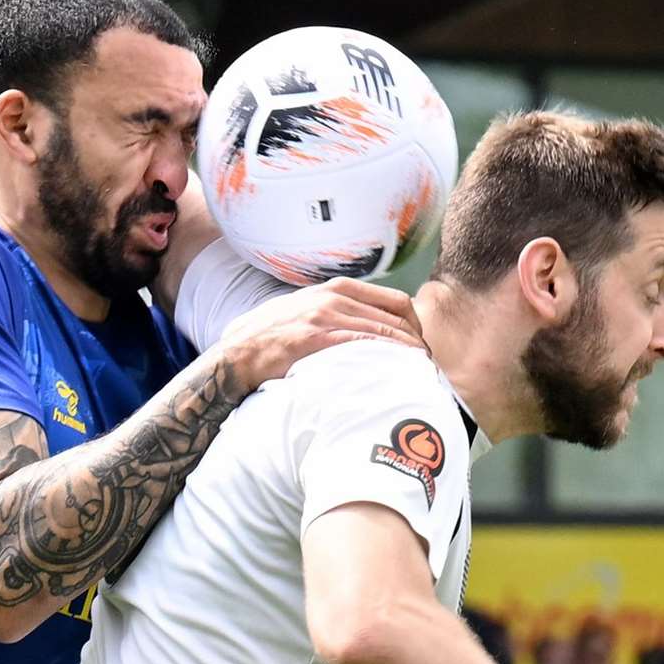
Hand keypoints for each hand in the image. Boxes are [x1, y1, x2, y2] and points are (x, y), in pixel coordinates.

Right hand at [218, 277, 424, 388]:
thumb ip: (334, 314)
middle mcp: (334, 296)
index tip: (420, 348)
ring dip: (409, 354)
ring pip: (386, 330)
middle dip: (418, 342)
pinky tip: (398, 371)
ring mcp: (326, 315)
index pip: (395, 300)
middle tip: (426, 367)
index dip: (415, 326)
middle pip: (397, 315)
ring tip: (420, 375)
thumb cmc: (269, 339)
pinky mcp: (318, 336)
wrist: (236, 353)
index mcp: (336, 289)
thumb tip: (362, 329)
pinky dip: (388, 356)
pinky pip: (365, 343)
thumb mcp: (305, 313)